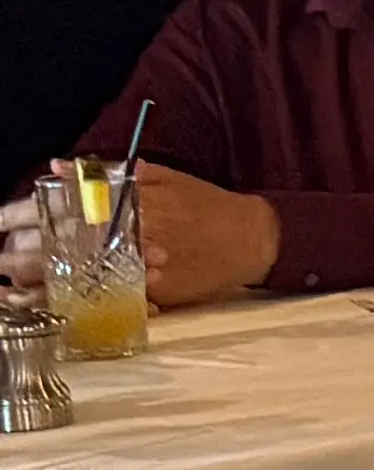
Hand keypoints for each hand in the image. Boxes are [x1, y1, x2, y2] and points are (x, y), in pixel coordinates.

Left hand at [15, 161, 276, 306]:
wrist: (252, 240)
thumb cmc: (207, 204)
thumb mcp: (164, 177)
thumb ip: (110, 172)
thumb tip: (60, 167)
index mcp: (125, 202)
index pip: (58, 209)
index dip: (21, 219)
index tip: (0, 225)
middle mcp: (127, 234)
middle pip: (58, 247)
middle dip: (21, 255)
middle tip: (2, 260)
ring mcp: (137, 266)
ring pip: (75, 278)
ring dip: (41, 280)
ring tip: (18, 282)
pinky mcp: (148, 292)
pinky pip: (102, 300)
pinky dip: (76, 301)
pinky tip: (58, 300)